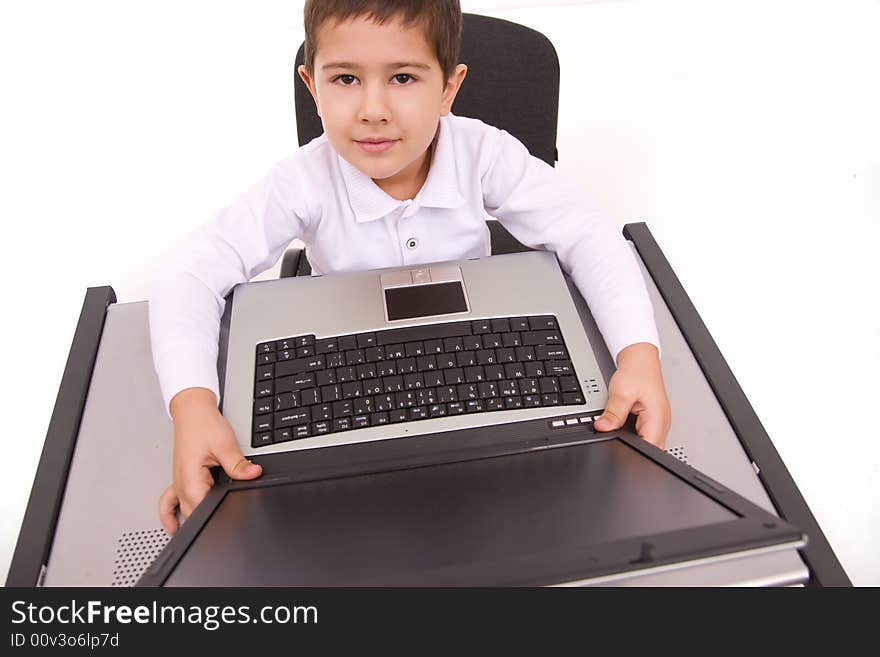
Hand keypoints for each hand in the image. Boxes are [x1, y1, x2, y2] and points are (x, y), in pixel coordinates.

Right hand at [159, 388, 261, 534]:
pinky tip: (173, 526)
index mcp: (191, 478)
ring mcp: (179, 482)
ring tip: (209, 528)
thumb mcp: (225, 444)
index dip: (219, 515)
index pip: (203, 510)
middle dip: (210, 518)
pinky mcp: (181, 478)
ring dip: (193, 519)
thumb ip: (238, 464)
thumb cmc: (203, 425)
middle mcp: (181, 484)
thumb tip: (253, 475)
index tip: (232, 515)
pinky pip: (169, 502)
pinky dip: (169, 515)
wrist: (192, 412)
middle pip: (193, 514)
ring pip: (184, 510)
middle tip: (228, 518)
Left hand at [593, 343, 670, 447]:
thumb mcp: (620, 394)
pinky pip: (644, 434)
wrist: (640, 359)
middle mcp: (662, 423)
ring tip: (622, 426)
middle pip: (651, 449)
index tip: (621, 450)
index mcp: (658, 419)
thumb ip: (612, 414)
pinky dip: (634, 433)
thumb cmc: (636, 372)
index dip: (636, 454)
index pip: (652, 449)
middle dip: (633, 449)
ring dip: (633, 440)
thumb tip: (602, 428)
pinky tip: (625, 425)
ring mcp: (658, 422)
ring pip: (647, 442)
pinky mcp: (652, 420)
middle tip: (618, 436)